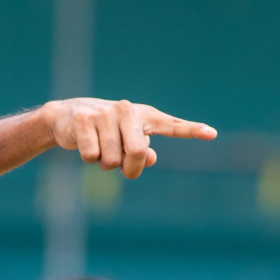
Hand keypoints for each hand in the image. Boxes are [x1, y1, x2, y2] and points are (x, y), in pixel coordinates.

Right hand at [42, 98, 215, 178]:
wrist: (67, 117)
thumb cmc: (105, 132)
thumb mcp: (126, 142)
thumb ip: (142, 152)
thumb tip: (150, 158)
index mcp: (144, 116)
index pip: (171, 126)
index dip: (191, 130)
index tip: (212, 134)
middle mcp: (127, 110)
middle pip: (137, 153)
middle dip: (129, 169)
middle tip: (122, 168)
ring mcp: (105, 114)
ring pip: (111, 160)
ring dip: (104, 164)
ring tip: (98, 148)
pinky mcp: (84, 120)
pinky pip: (91, 156)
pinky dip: (88, 158)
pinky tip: (84, 144)